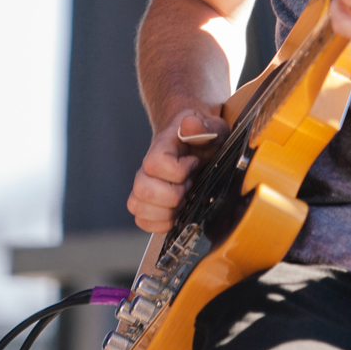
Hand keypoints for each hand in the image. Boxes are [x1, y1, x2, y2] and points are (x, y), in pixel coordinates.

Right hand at [127, 108, 228, 232]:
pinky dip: (161, 223)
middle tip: (188, 185)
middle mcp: (147, 168)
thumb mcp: (213, 128)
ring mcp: (145, 186)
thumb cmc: (203, 137)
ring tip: (182, 199)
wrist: (194, 142)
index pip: (155, 164)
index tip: (194, 163)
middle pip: (142, 189)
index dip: (179, 170)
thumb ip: (204, 126)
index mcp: (162, 147)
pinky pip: (142, 221)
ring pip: (137, 207)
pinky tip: (177, 212)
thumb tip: (190, 126)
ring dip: (166, 211)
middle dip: (173, 195)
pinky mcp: (148, 203)